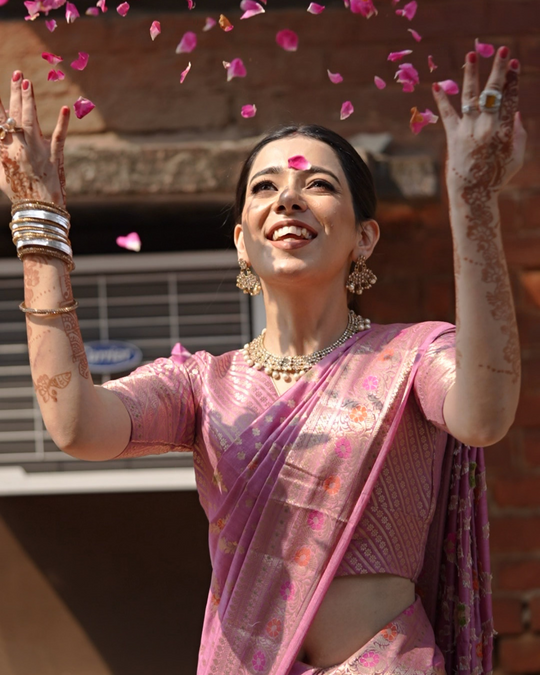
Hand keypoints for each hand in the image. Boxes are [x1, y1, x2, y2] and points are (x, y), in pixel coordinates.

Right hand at [0, 71, 69, 206]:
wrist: (38, 210)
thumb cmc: (19, 193)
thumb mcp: (0, 174)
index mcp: (5, 151)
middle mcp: (19, 148)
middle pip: (14, 116)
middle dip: (15, 94)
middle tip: (17, 74)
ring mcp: (37, 152)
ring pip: (31, 122)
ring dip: (29, 102)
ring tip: (28, 83)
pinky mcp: (54, 158)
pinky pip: (58, 138)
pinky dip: (62, 123)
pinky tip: (65, 109)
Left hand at [432, 47, 526, 195]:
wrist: (472, 193)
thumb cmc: (497, 176)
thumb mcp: (517, 156)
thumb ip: (519, 134)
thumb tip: (515, 112)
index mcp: (505, 130)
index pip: (510, 98)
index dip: (512, 79)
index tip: (513, 63)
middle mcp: (486, 127)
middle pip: (493, 92)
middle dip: (498, 69)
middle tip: (502, 49)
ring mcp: (468, 130)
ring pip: (470, 96)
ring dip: (471, 73)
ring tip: (471, 54)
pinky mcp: (453, 136)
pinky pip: (447, 114)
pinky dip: (442, 100)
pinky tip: (435, 86)